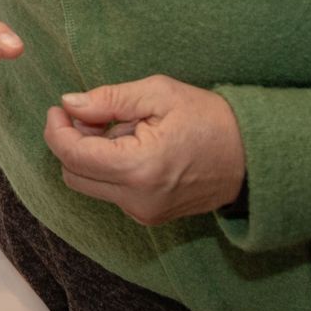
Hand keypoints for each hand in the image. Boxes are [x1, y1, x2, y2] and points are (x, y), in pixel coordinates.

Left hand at [43, 75, 246, 225]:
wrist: (253, 157)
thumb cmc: (210, 119)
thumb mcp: (159, 94)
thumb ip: (109, 100)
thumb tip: (69, 104)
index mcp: (138, 168)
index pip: (72, 156)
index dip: (57, 129)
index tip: (60, 108)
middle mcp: (136, 199)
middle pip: (73, 175)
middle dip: (71, 142)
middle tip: (91, 114)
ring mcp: (143, 213)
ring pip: (89, 185)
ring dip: (90, 156)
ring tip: (119, 128)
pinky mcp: (150, 217)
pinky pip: (110, 192)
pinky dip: (108, 168)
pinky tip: (132, 146)